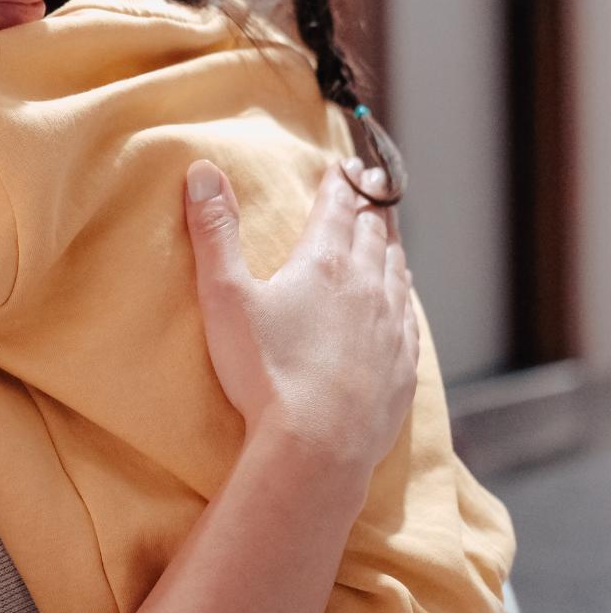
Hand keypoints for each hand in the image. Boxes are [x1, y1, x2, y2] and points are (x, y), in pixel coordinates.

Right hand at [185, 158, 418, 473]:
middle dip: (370, 202)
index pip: (337, 208)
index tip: (346, 164)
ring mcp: (390, 327)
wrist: (317, 449)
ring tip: (387, 228)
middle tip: (372, 180)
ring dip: (390, 241)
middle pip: (372, 231)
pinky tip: (403, 293)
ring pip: (396, 268)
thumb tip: (204, 171)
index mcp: (324, 263)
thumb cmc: (265, 371)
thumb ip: (214, 231)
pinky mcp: (402, 366)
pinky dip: (405, 290)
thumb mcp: (225, 295)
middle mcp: (366, 286)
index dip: (340, 182)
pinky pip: (409, 314)